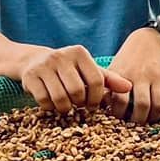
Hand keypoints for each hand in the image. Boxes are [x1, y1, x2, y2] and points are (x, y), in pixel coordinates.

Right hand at [13, 44, 132, 116]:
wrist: (33, 60)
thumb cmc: (68, 69)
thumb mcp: (88, 70)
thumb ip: (108, 79)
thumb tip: (130, 88)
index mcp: (79, 52)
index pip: (95, 80)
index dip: (96, 98)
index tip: (93, 105)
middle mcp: (61, 55)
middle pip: (77, 91)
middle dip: (79, 104)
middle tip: (77, 105)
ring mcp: (44, 65)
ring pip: (60, 98)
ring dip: (64, 108)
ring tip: (66, 105)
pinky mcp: (30, 76)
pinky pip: (44, 100)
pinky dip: (50, 107)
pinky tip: (51, 104)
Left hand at [107, 29, 159, 125]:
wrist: (150, 41)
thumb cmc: (128, 60)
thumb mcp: (114, 69)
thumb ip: (107, 87)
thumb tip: (99, 108)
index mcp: (124, 74)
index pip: (120, 100)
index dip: (119, 114)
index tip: (119, 117)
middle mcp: (141, 75)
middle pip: (142, 105)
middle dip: (138, 120)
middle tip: (134, 124)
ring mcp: (157, 77)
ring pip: (158, 105)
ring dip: (152, 118)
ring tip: (146, 119)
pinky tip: (157, 113)